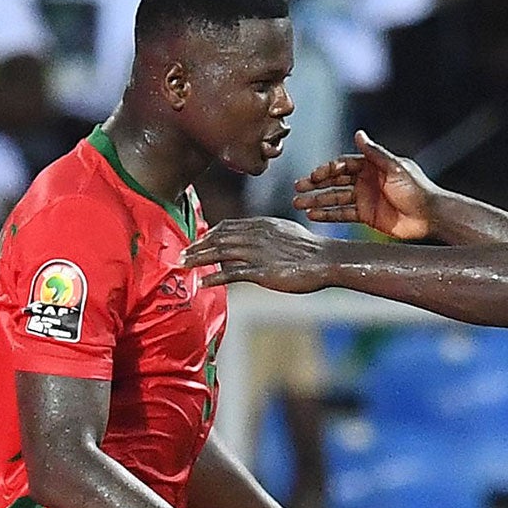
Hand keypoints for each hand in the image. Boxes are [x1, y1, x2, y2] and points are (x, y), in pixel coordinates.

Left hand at [186, 217, 333, 292]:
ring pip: (219, 253)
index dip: (209, 234)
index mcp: (261, 225)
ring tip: (183, 266)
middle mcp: (255, 235)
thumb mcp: (284, 232)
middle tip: (181, 255)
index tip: (197, 241)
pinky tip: (203, 283)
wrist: (326, 260)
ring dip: (198, 259)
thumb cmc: (309, 249)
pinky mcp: (261, 271)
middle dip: (197, 246)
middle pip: (218, 238)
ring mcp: (257, 253)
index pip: (227, 226)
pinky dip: (215, 277)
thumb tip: (251, 237)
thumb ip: (265, 233)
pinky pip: (231, 274)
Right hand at [292, 131, 436, 240]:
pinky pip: (342, 214)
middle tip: (297, 188)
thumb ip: (374, 152)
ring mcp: (364, 198)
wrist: (430, 215)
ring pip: (334, 198)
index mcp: (372, 166)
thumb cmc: (416, 188)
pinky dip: (327, 215)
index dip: (327, 170)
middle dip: (315, 184)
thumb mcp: (395, 167)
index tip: (314, 175)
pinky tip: (313, 216)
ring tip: (298, 204)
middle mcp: (365, 181)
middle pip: (334, 181)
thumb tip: (358, 133)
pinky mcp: (366, 215)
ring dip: (316, 200)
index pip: (343, 166)